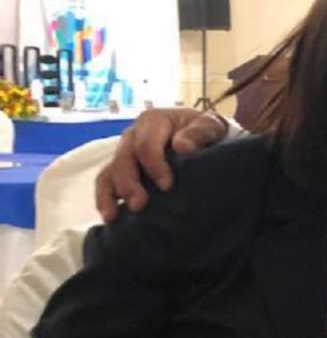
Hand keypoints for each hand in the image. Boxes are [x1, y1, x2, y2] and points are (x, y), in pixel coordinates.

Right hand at [95, 109, 229, 221]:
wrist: (206, 139)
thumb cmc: (206, 132)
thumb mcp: (210, 126)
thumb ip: (199, 132)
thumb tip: (182, 146)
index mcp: (153, 121)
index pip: (146, 145)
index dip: (154, 166)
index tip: (167, 186)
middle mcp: (133, 136)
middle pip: (123, 159)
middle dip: (128, 183)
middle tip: (139, 205)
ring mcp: (125, 153)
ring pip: (109, 172)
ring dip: (109, 194)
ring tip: (113, 215)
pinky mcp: (122, 170)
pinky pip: (106, 182)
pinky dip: (105, 199)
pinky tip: (110, 217)